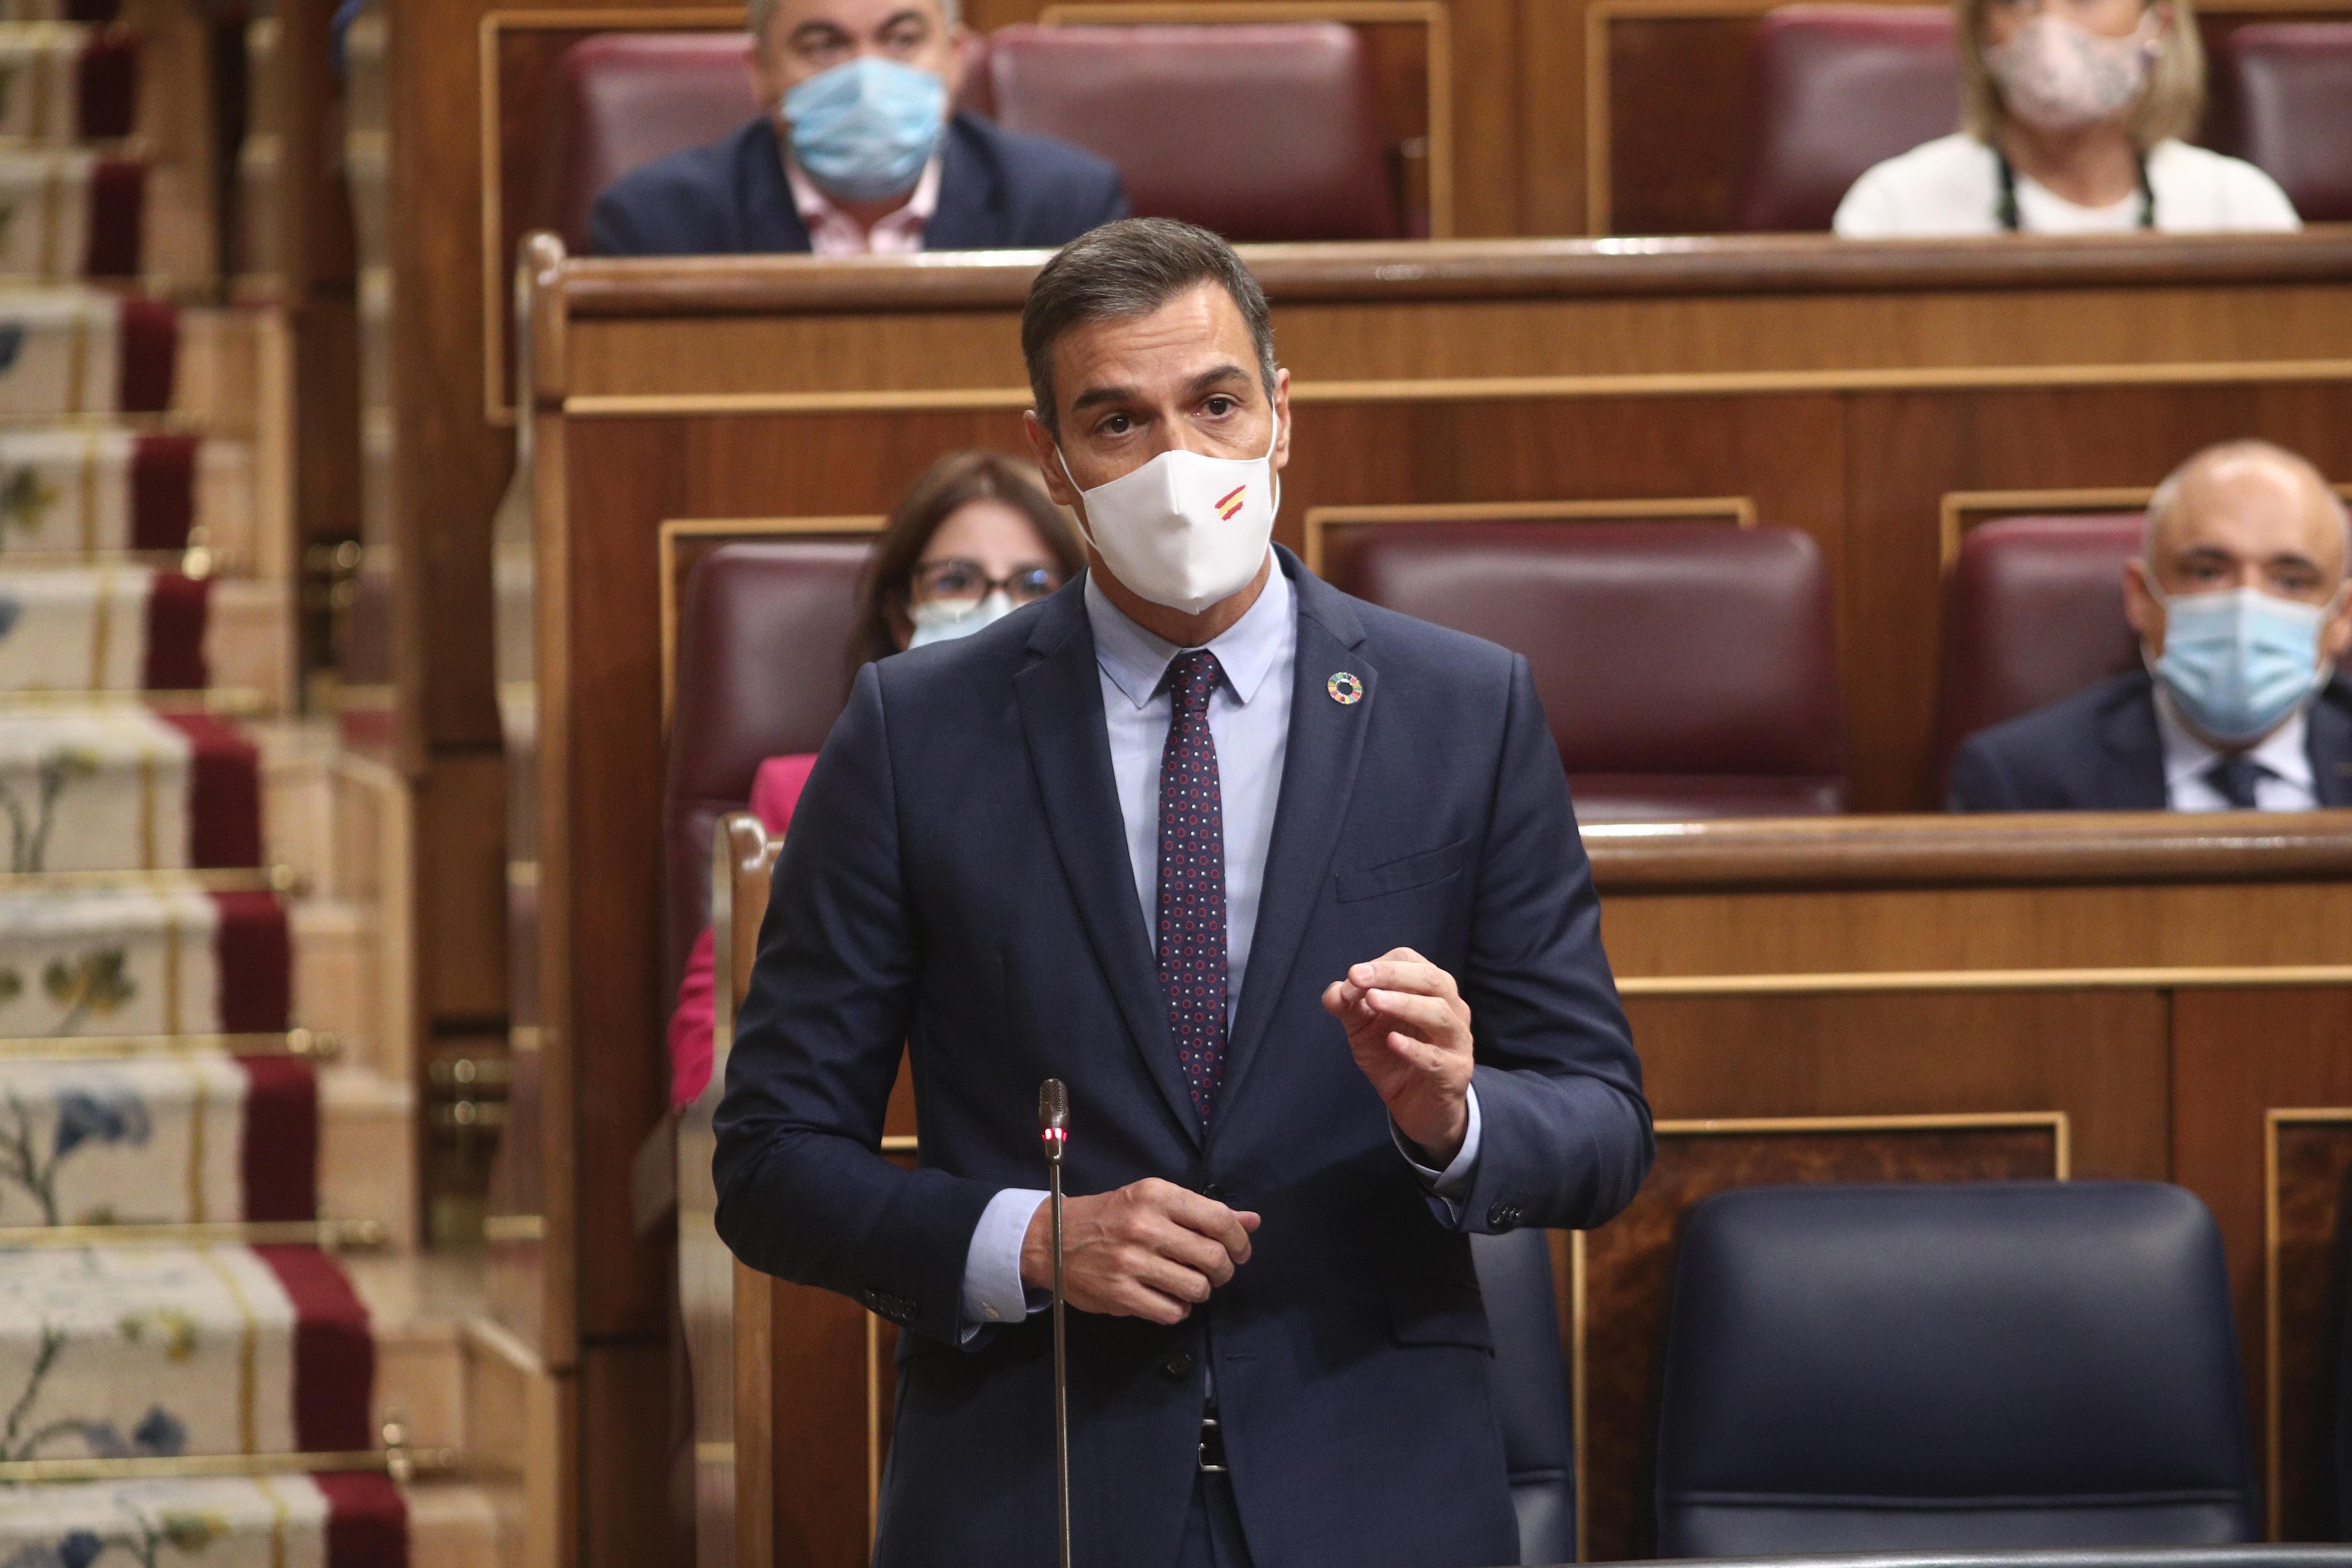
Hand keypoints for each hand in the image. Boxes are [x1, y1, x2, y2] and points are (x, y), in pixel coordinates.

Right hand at [1020, 1177, 1259, 1325]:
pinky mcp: (1120, 1294)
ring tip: (1188, 1283)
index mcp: (1156, 1196)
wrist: (1051, 1238)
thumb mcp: (1153, 1200)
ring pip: (1197, 1288)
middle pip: (1213, 1257)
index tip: (1240, 1251)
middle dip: (1223, 1269)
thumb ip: (1203, 1212)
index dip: (1240, 1240)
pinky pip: (1172, 1312)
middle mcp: (1145, 1227)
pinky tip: (1169, 1298)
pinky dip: (1178, 1309)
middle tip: (1215, 1271)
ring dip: (1200, 1291)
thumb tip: (1253, 1220)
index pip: (1219, 1219)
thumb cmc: (1110, 1216)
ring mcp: (1132, 1263)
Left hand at [1322, 946, 1473, 1164]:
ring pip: (1439, 1013)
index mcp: (1430, 990)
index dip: (1380, 966)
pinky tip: (1392, 1041)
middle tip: (1357, 977)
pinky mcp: (1454, 1074)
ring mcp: (1457, 1042)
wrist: (1416, 1108)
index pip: (1411, 962)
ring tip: (1373, 1001)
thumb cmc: (1393, 1058)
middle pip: (1432, 979)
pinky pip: (1437, 1058)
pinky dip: (1414, 1048)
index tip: (1352, 977)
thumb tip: (1334, 991)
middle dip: (1392, 975)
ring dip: (1404, 1004)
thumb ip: (1347, 1007)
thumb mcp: (1363, 1029)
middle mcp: (1451, 1009)